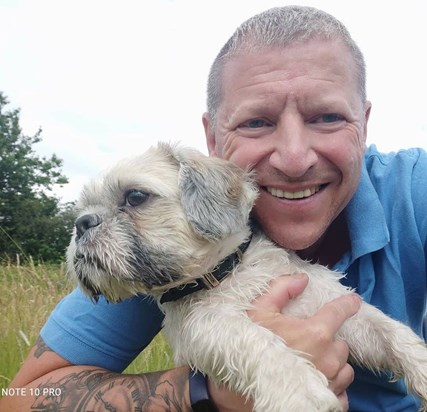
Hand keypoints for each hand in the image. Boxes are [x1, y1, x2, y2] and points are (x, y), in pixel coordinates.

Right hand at [247, 273, 360, 410]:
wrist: (240, 391)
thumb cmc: (250, 347)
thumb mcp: (258, 311)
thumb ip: (281, 290)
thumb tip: (302, 279)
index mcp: (315, 333)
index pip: (339, 312)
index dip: (347, 304)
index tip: (353, 301)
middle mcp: (329, 358)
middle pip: (341, 343)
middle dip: (329, 339)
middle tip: (308, 339)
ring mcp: (331, 383)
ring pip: (344, 367)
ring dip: (333, 362)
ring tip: (312, 361)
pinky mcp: (329, 402)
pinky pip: (342, 391)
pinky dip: (333, 384)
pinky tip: (315, 380)